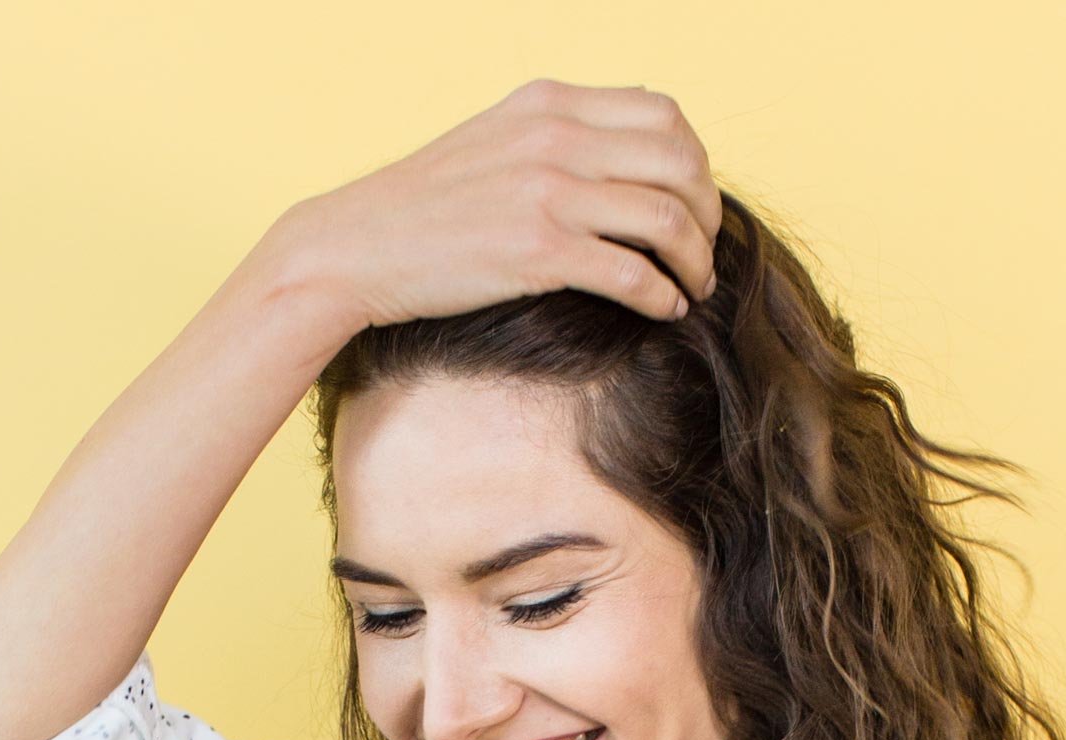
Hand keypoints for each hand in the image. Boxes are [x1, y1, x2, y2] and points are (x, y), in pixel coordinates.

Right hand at [271, 78, 722, 331]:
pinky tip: (667, 310)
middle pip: (680, 162)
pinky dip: (663, 294)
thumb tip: (620, 158)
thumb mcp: (494, 144)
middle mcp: (556, 138)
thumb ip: (556, 139)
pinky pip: (634, 272)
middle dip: (707, 212)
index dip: (696, 162)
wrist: (358, 247)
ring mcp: (548, 193)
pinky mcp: (537, 252)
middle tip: (705, 251)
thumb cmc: (424, 209)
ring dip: (695, 259)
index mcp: (550, 103)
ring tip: (694, 287)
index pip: (664, 114)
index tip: (695, 202)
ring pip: (666, 218)